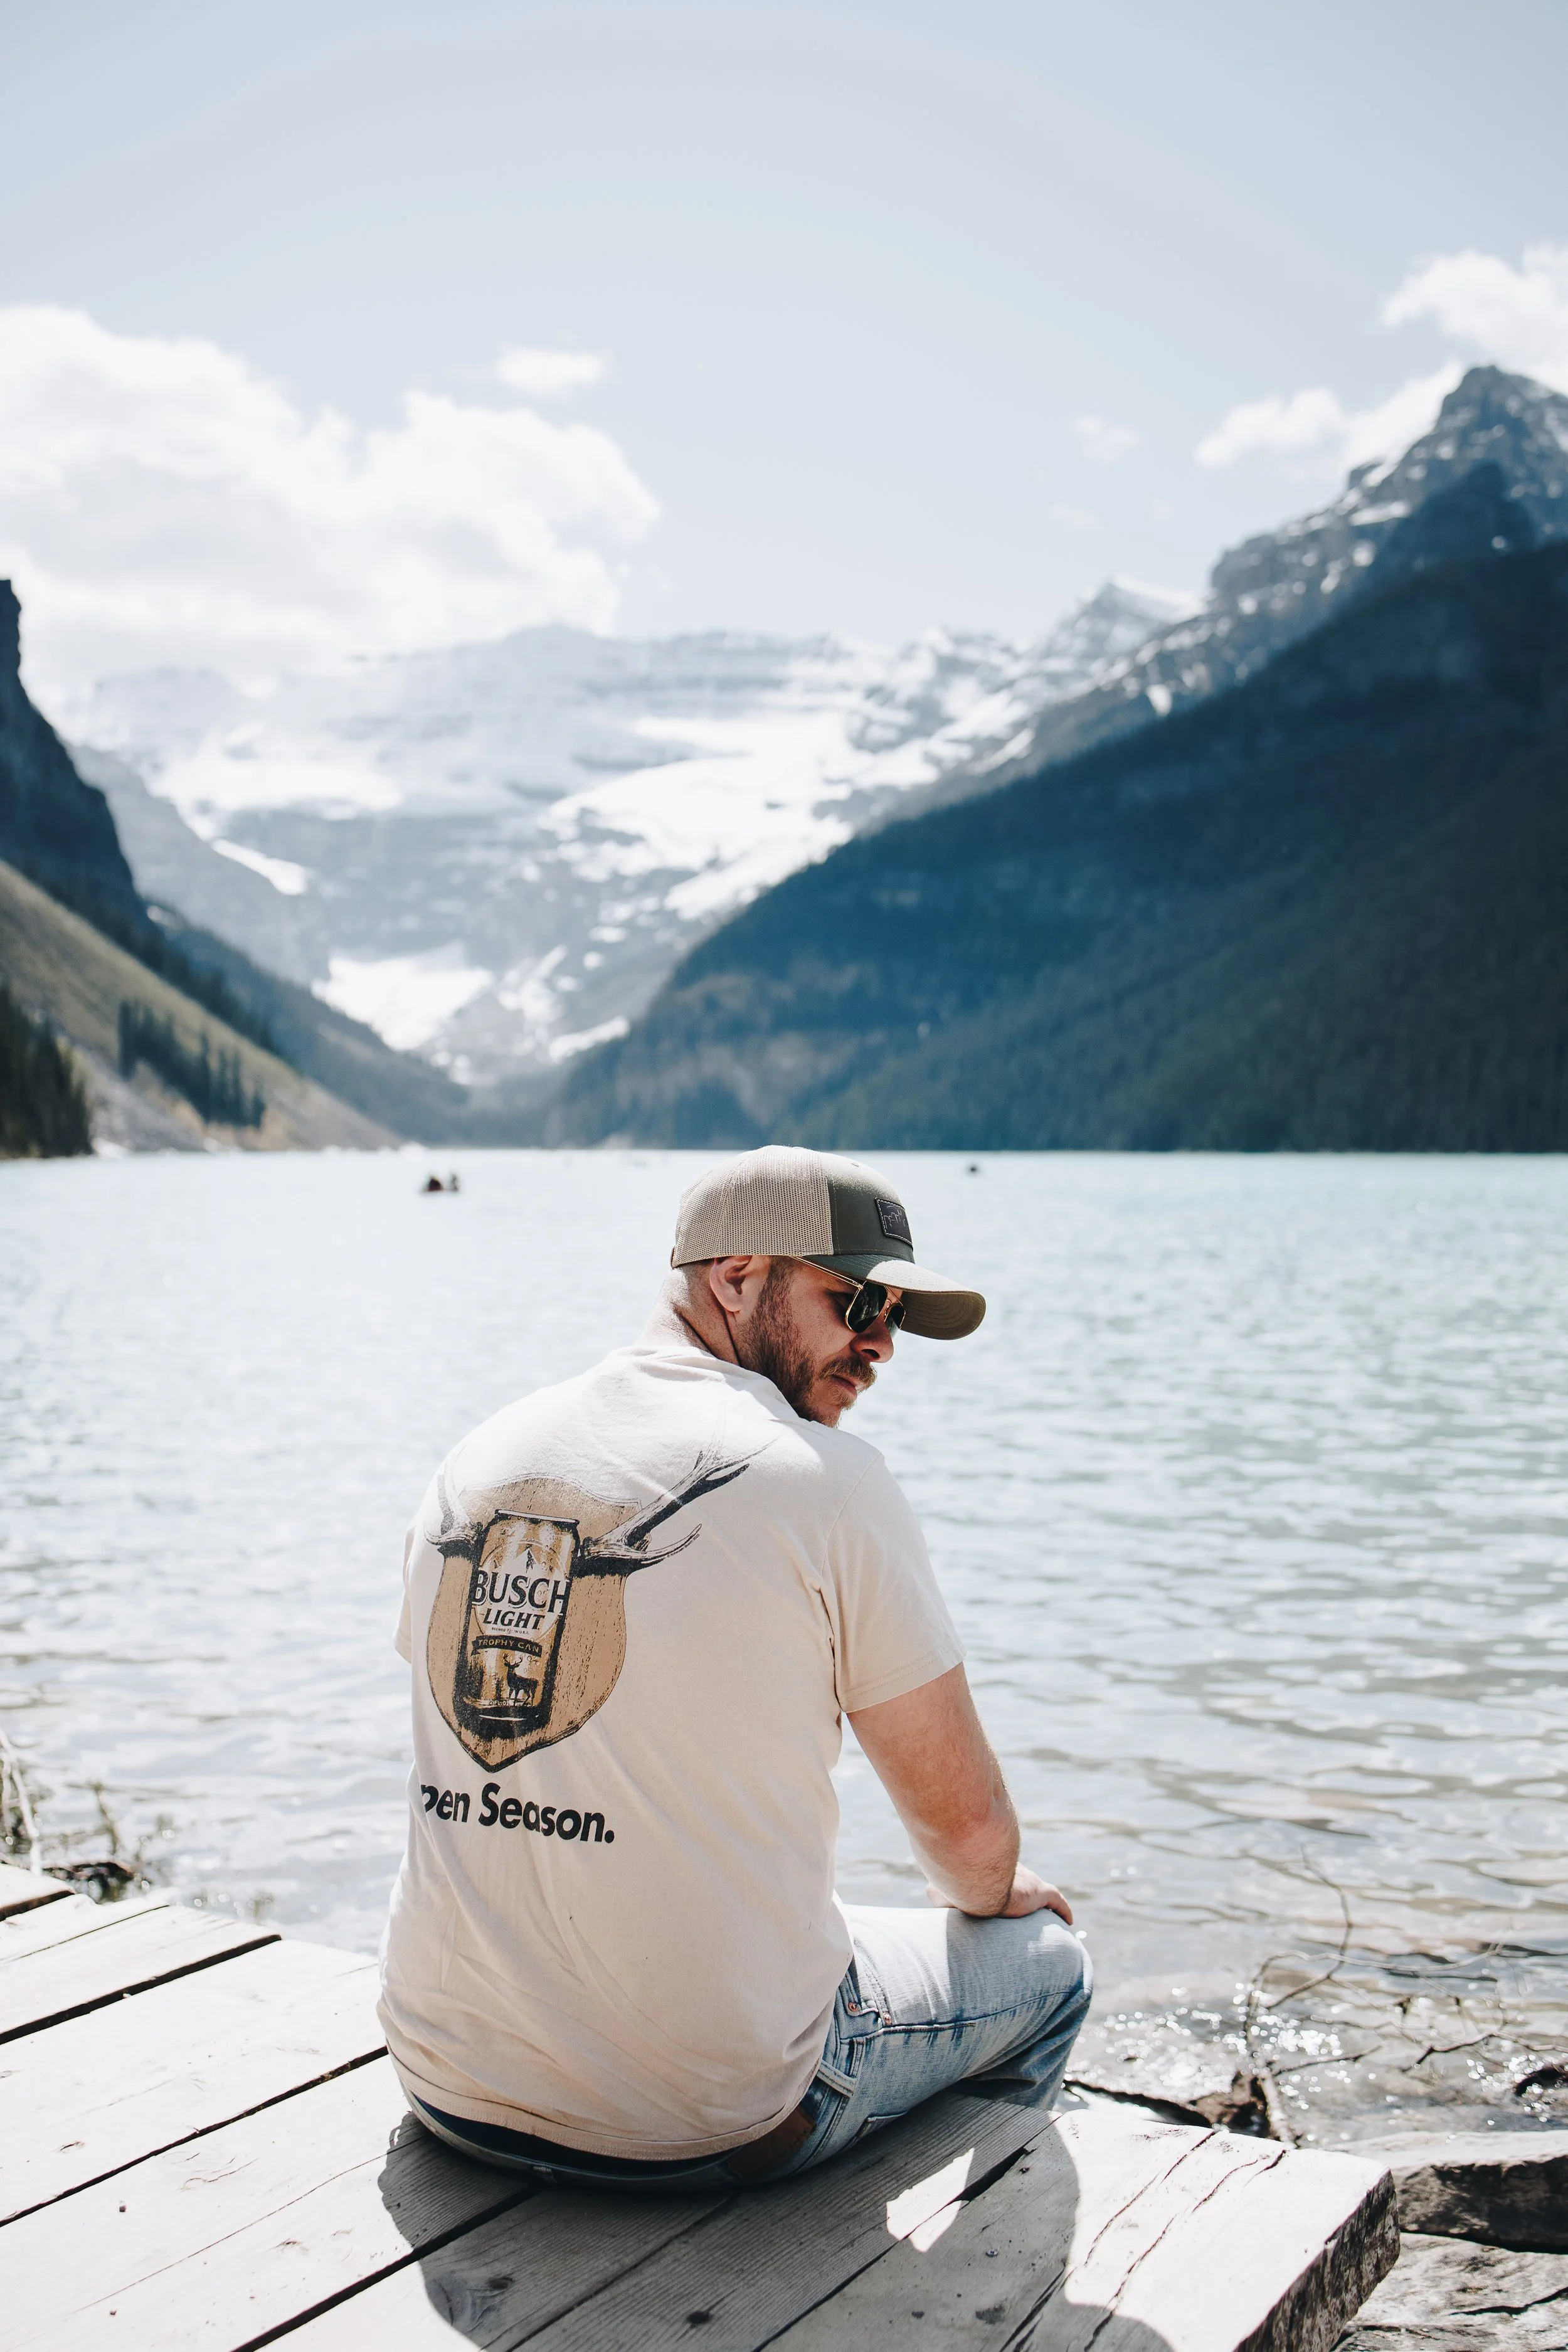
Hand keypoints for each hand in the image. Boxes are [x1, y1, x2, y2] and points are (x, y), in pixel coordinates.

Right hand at [925, 1866, 1072, 1923]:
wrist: (976, 1880)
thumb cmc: (955, 1884)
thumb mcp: (938, 1891)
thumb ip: (936, 1892)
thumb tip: (933, 1894)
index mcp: (986, 1871)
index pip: (995, 1877)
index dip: (998, 1884)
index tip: (999, 1897)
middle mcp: (1007, 1870)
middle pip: (1018, 1880)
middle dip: (1020, 1889)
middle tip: (1023, 1908)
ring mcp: (1024, 1879)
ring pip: (1037, 1890)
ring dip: (1042, 1903)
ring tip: (1046, 1918)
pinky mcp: (1038, 1891)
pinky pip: (1055, 1900)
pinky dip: (1062, 1909)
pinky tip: (1068, 1921)